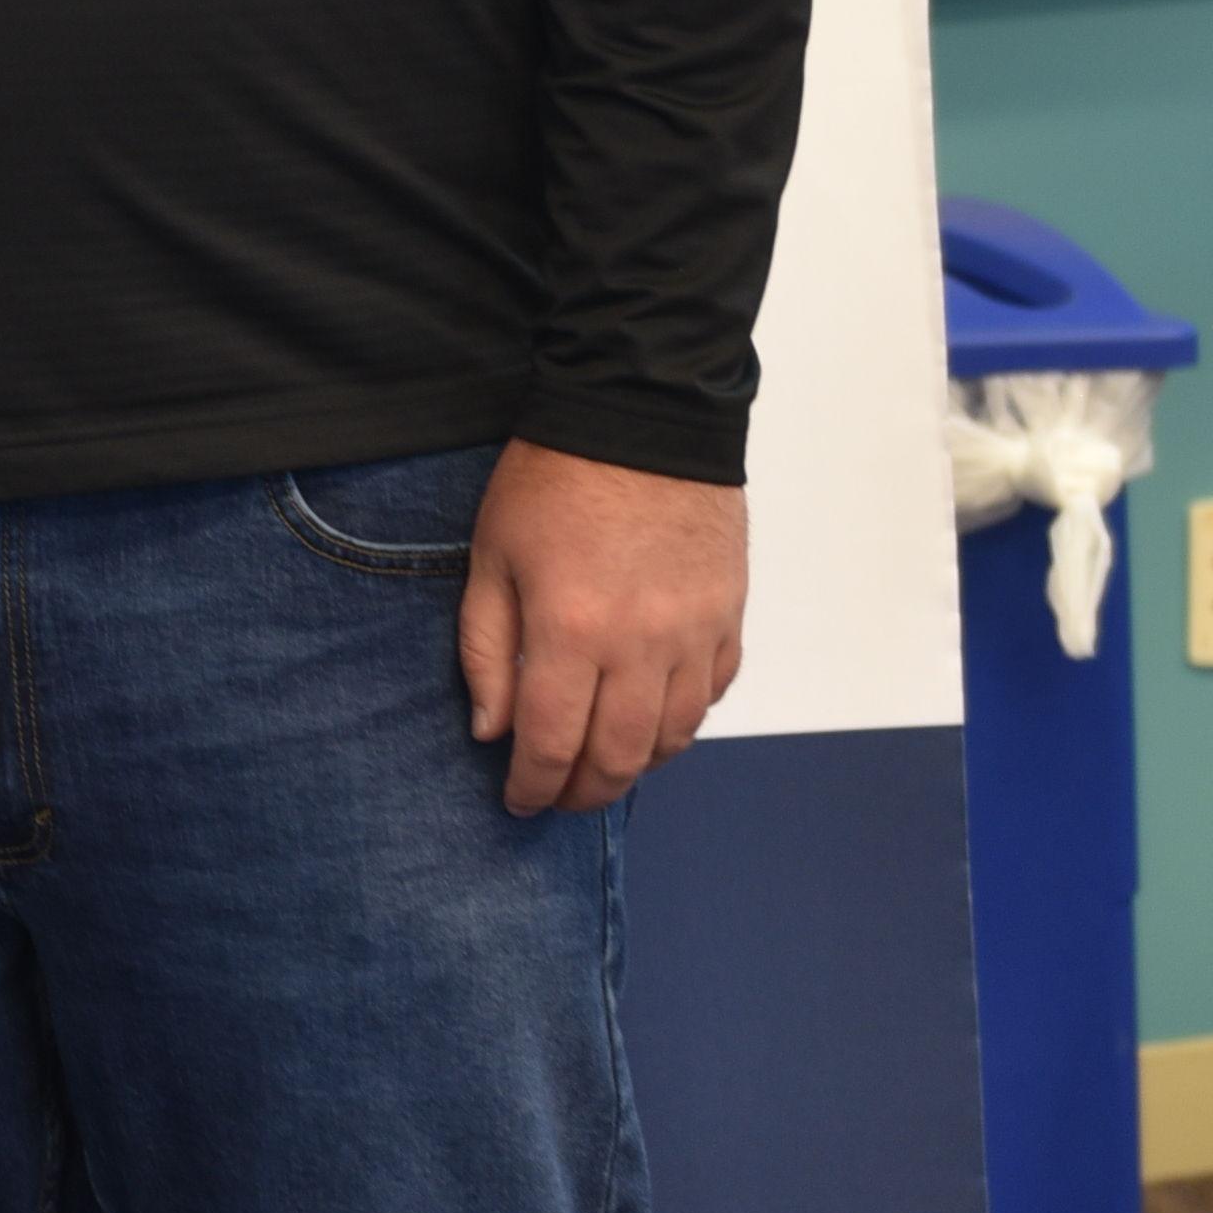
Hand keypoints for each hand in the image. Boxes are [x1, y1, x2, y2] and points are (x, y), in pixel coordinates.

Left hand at [458, 447, 750, 818]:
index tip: (518, 799)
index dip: (532, 785)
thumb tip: (492, 730)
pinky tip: (653, 719)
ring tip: (604, 767)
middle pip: (618, 756)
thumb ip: (485, 650)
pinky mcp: (728, 613)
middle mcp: (640, 643)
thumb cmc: (554, 477)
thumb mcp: (491, 556)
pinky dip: (682, 720)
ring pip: (673, 735)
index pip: (551, 743)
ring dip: (636, 766)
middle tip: (559, 797)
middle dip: (584, 792)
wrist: (642, 412)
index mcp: (569, 629)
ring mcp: (694, 631)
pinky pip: (713, 693)